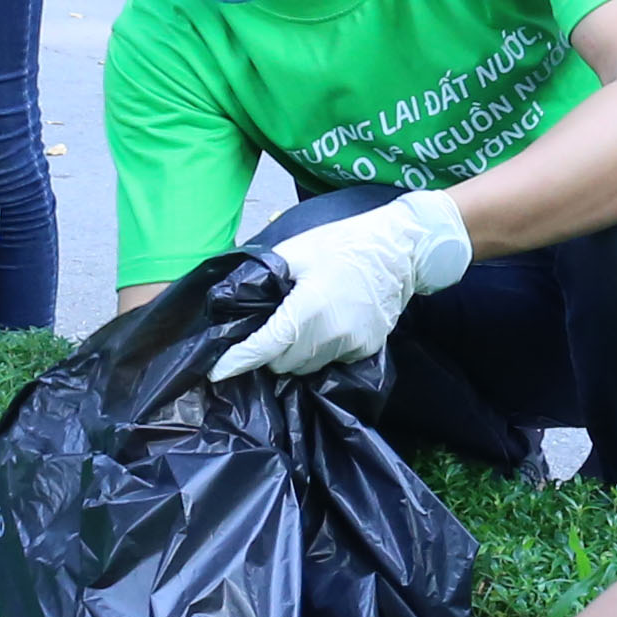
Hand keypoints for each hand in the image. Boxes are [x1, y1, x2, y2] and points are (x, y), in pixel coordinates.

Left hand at [226, 190, 471, 377]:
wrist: (399, 250)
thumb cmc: (344, 244)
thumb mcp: (297, 250)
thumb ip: (264, 276)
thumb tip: (234, 298)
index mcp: (308, 308)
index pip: (265, 346)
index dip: (238, 361)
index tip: (217, 372)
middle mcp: (330, 334)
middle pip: (283, 363)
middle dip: (270, 352)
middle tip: (269, 329)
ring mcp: (351, 345)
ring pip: (306, 367)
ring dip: (294, 354)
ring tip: (299, 326)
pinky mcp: (366, 350)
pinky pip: (331, 361)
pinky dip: (320, 351)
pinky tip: (326, 326)